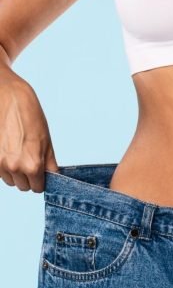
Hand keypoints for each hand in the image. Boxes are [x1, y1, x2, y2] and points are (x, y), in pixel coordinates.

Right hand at [0, 74, 58, 192]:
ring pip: (10, 180)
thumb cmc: (31, 117)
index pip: (38, 188)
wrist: (9, 99)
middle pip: (23, 187)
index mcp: (33, 165)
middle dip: (29, 178)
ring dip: (15, 172)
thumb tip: (53, 177)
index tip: (42, 175)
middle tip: (31, 160)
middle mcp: (14, 168)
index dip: (41, 181)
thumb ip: (49, 164)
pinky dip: (4, 166)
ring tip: (19, 152)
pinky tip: (8, 149)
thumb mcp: (47, 141)